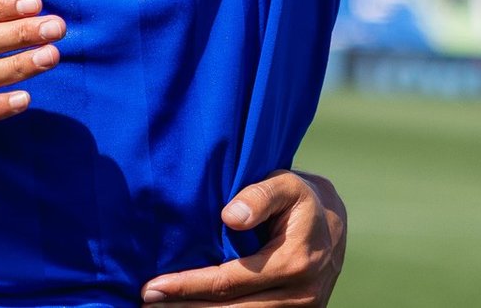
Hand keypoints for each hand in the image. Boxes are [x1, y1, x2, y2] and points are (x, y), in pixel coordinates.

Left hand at [140, 169, 347, 305]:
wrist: (334, 224)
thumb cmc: (301, 198)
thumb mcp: (286, 183)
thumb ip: (260, 196)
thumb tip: (231, 217)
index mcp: (294, 263)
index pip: (229, 281)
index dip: (189, 286)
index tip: (154, 286)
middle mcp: (300, 296)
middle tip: (146, 302)